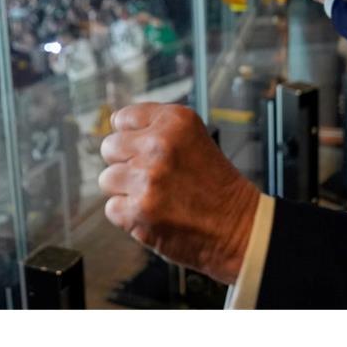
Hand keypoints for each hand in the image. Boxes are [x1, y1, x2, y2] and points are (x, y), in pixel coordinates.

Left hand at [98, 104, 259, 284]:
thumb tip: (114, 123)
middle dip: (125, 163)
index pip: (122, 118)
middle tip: (150, 176)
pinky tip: (154, 213)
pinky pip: (112, 208)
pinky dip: (129, 216)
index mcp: (175, 120)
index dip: (131, 137)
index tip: (143, 149)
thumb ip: (156, 127)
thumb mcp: (193, 138)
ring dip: (125, 191)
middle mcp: (160, 144)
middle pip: (110, 147)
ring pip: (107, 179)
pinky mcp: (139, 210)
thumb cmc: (217, 186)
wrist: (239, 228)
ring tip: (154, 196)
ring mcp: (147, 178)